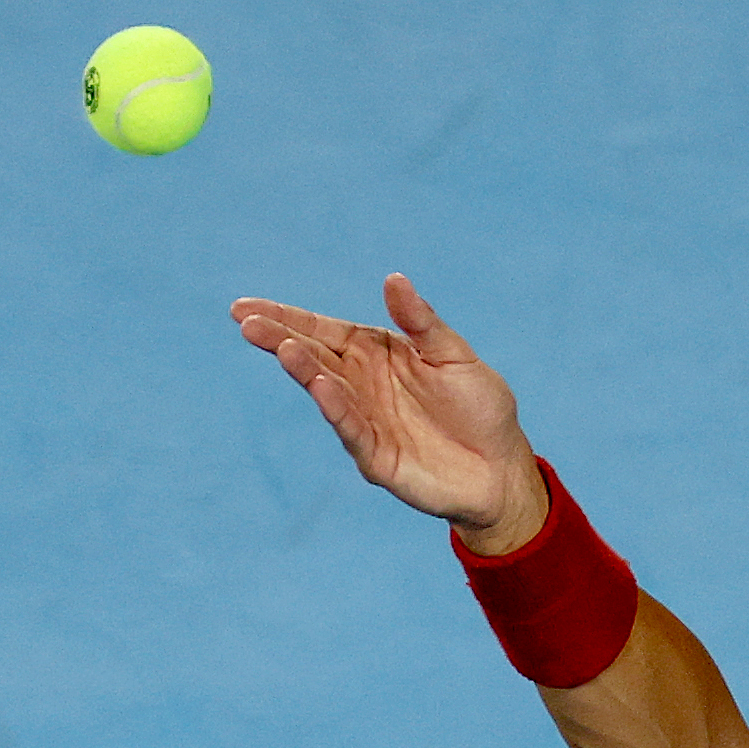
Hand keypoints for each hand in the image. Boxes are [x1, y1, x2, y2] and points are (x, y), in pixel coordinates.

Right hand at [229, 273, 541, 538]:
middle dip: (281, 339)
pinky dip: (337, 409)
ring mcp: (365, 421)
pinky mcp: (376, 458)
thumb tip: (393, 279)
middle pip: (314, 357)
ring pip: (327, 392)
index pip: (323, 330)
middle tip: (247, 323)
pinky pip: (353, 429)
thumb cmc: (479, 406)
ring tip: (284, 348)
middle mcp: (361, 385)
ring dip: (305, 370)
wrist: (502, 468)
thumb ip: (422, 323)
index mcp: (375, 353)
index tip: (246, 307)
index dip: (286, 318)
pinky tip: (321, 387)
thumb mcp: (453, 355)